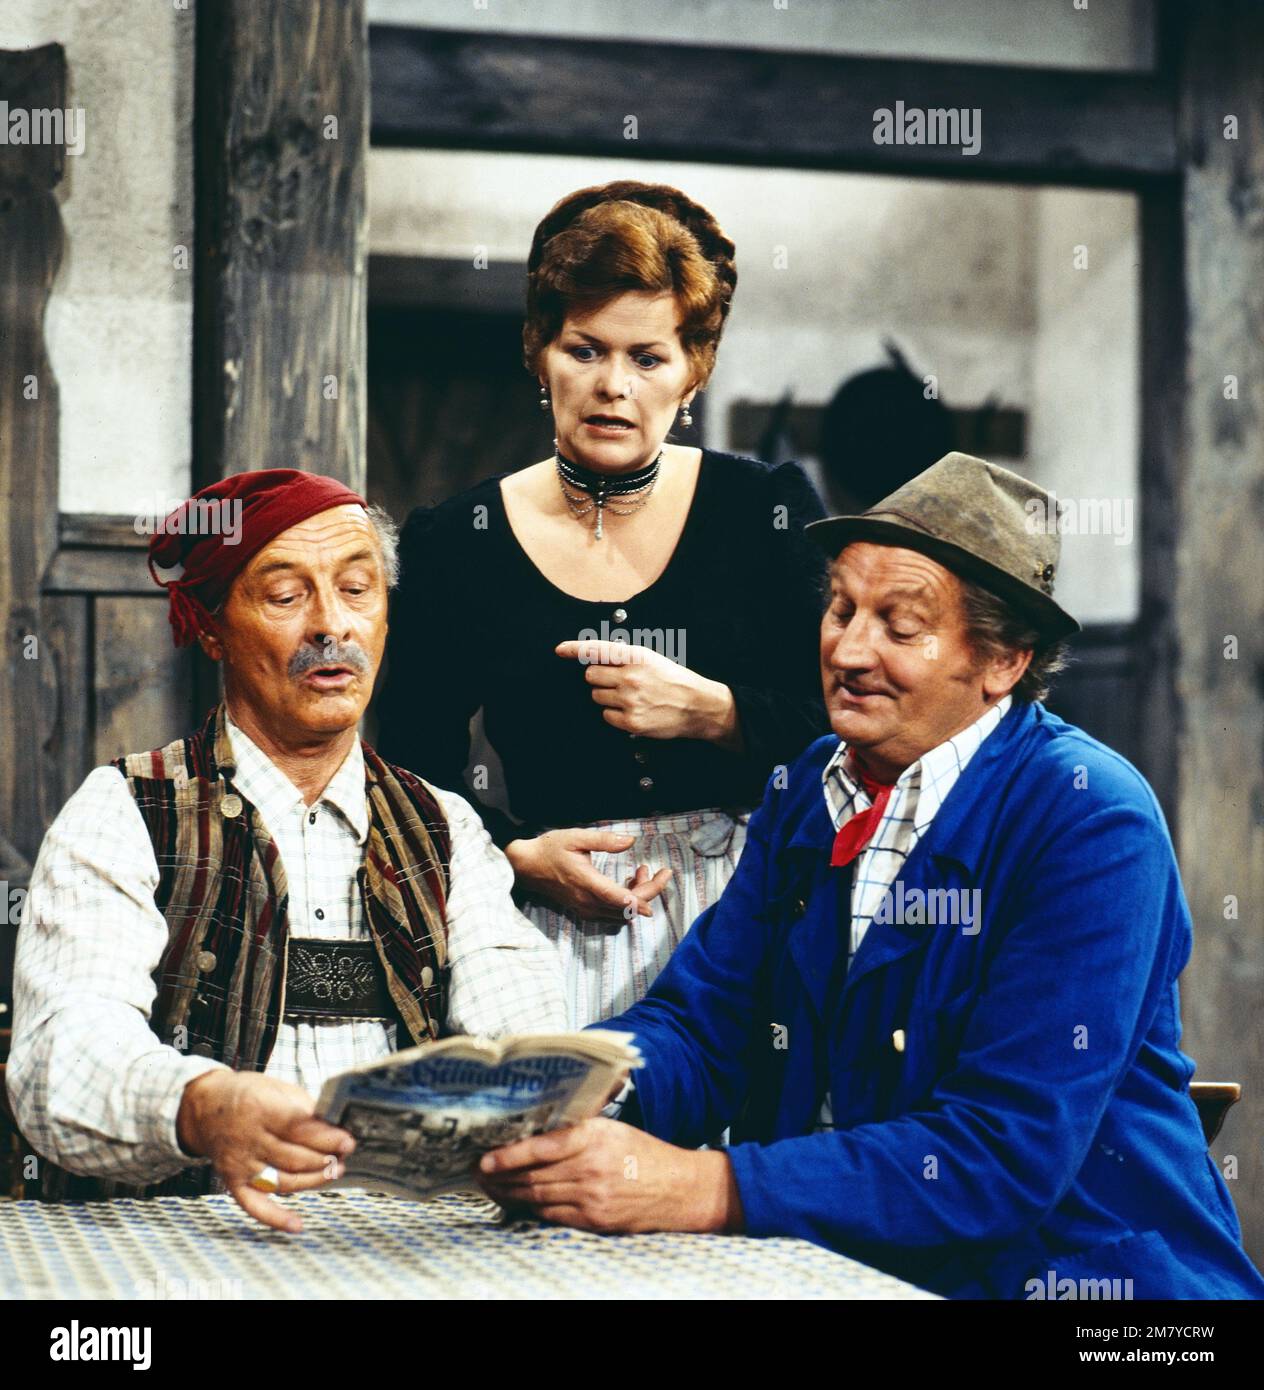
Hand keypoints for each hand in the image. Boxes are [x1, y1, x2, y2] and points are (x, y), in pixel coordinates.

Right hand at [176, 1069, 356, 1232]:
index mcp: (261, 1109)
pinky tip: (296, 1224)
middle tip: (345, 1155)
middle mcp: (248, 1139)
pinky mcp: (234, 1182)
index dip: (327, 1137)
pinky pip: (254, 1205)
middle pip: (295, 1157)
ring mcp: (240, 1164)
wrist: (205, 1108)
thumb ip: (304, 1108)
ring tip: (335, 1171)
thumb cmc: (248, 1095)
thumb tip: (335, 1127)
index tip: (348, 1142)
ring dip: (314, 1180)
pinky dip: (275, 1218)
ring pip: (283, 1181)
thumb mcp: (277, 1088)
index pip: (299, 1129)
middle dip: (326, 1159)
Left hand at [476, 1116, 741, 1234]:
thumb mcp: (613, 1127)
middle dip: (501, 1176)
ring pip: (537, 1197)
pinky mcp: (594, 1220)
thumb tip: (539, 1118)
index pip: (543, 1146)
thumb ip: (578, 1125)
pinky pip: (551, 1216)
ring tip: (491, 1187)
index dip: (510, 1154)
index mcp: (594, 1137)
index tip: (486, 1158)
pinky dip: (529, 1210)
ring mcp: (592, 1197)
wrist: (678, 1188)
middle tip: (479, 1172)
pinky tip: (516, 1203)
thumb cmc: (643, 1153)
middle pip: (533, 1176)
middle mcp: (590, 1168)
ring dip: (509, 1193)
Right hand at [505, 828, 671, 921]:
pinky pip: (612, 913)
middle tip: (657, 870)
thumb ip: (605, 840)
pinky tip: (627, 883)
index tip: (664, 876)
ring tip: (641, 871)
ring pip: (622, 913)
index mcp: (587, 884)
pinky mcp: (584, 910)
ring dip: (637, 896)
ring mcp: (585, 909)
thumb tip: (630, 841)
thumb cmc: (550, 849)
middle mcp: (588, 902)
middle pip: (628, 908)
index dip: (648, 892)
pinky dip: (626, 902)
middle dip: (649, 890)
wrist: (526, 866)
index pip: (624, 899)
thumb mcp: (576, 837)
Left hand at [555, 640, 741, 749]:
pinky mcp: (630, 721)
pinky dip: (615, 714)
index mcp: (636, 656)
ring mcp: (629, 700)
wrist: (697, 706)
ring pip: (597, 696)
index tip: (560, 650)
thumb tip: (595, 657)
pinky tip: (633, 710)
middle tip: (618, 682)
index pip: (597, 650)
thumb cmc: (674, 680)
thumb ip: (624, 657)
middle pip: (591, 676)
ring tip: (630, 697)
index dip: (575, 649)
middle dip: (599, 678)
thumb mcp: (651, 659)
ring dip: (607, 697)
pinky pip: (606, 715)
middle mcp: (630, 677)